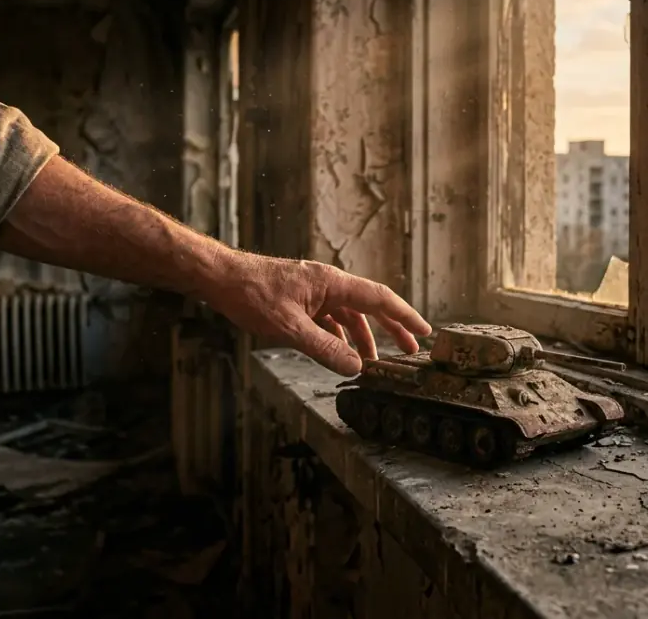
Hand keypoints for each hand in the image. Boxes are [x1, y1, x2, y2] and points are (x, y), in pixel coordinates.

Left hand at [203, 252, 431, 374]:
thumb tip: (355, 367)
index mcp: (332, 283)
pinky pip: (331, 318)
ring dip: (363, 337)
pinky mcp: (303, 300)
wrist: (222, 279)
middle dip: (392, 328)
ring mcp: (316, 291)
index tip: (425, 330)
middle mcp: (329, 284)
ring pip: (350, 315)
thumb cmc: (252, 294)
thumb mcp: (291, 328)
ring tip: (372, 362)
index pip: (379, 299)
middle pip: (370, 306)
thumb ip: (325, 349)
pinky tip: (340, 352)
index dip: (405, 316)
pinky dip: (340, 336)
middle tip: (411, 349)